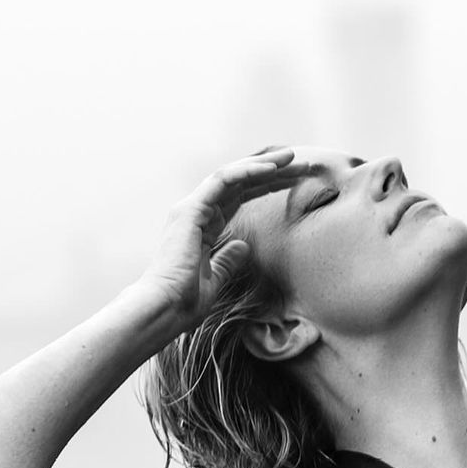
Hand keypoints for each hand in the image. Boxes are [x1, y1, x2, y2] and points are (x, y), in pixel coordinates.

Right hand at [138, 148, 307, 331]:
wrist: (164, 309)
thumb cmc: (185, 301)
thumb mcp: (216, 279)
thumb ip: (228, 260)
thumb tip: (243, 247)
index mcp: (203, 226)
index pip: (240, 197)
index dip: (267, 187)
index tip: (295, 181)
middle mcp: (197, 212)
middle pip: (240, 183)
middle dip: (272, 172)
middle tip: (301, 163)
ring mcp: (192, 208)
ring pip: (233, 176)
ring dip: (264, 165)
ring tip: (291, 158)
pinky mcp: (190, 210)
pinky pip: (222, 181)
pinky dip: (247, 172)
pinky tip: (271, 169)